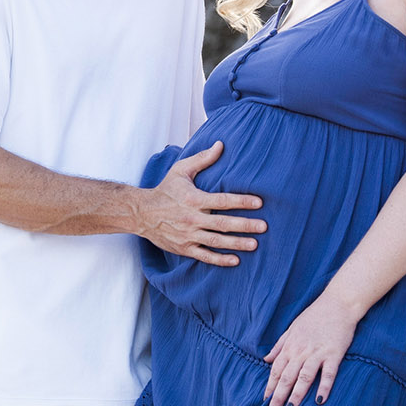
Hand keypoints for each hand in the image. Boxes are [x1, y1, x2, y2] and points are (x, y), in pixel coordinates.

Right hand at [136, 141, 264, 266]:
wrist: (142, 213)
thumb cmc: (165, 189)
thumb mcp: (181, 170)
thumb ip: (202, 158)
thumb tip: (221, 144)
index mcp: (193, 199)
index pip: (222, 200)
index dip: (241, 201)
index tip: (259, 202)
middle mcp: (192, 218)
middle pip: (222, 223)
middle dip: (245, 225)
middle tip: (264, 227)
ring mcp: (188, 235)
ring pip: (216, 241)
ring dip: (236, 243)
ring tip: (254, 244)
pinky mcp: (184, 248)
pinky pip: (204, 256)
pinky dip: (220, 260)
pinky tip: (235, 260)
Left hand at [262, 294, 357, 405]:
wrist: (337, 303)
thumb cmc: (314, 316)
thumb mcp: (292, 328)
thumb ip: (279, 346)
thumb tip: (265, 359)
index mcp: (290, 345)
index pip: (276, 369)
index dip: (270, 385)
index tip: (264, 400)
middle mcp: (301, 350)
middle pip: (287, 376)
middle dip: (278, 396)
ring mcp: (317, 352)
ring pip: (304, 377)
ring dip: (296, 394)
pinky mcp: (334, 354)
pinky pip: (328, 373)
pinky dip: (324, 387)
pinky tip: (319, 400)